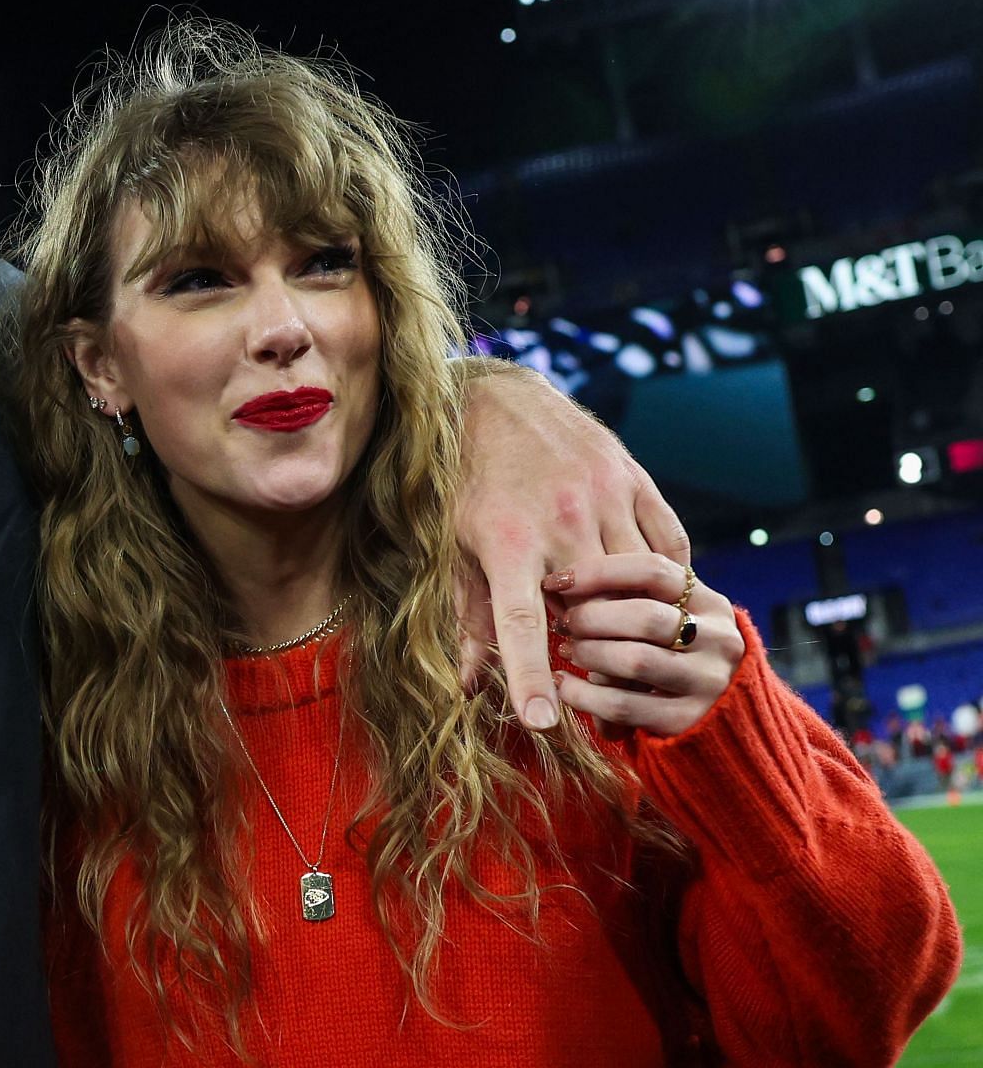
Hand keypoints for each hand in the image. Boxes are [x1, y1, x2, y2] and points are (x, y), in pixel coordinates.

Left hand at [453, 361, 690, 730]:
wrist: (495, 398)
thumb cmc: (465, 480)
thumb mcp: (453, 546)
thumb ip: (469, 615)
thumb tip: (469, 686)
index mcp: (507, 541)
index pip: (520, 626)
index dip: (530, 678)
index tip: (542, 723)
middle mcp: (561, 520)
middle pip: (593, 609)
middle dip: (591, 645)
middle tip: (583, 659)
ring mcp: (605, 496)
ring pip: (639, 581)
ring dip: (631, 614)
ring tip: (617, 629)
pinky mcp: (635, 479)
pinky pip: (668, 545)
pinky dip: (664, 577)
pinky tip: (650, 592)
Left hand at [544, 553, 744, 737]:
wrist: (717, 718)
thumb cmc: (673, 653)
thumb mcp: (671, 618)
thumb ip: (635, 598)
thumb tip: (565, 582)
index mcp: (711, 604)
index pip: (654, 570)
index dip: (599, 572)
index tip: (558, 580)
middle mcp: (718, 641)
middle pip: (645, 616)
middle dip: (591, 617)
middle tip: (564, 623)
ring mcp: (707, 683)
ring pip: (635, 660)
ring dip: (588, 653)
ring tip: (566, 649)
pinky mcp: (687, 720)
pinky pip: (623, 705)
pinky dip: (583, 694)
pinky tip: (563, 684)